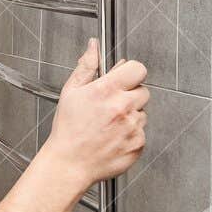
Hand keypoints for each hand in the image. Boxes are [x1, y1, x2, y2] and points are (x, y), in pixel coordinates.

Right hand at [42, 39, 147, 188]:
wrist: (70, 164)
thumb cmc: (68, 130)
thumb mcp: (71, 92)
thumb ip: (86, 66)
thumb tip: (93, 47)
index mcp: (106, 91)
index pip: (138, 69)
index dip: (131, 73)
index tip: (125, 79)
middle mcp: (123, 108)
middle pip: (143, 91)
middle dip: (130, 95)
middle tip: (111, 106)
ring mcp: (132, 127)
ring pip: (142, 113)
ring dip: (131, 116)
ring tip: (109, 125)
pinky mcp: (138, 144)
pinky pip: (141, 132)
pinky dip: (131, 134)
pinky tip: (113, 137)